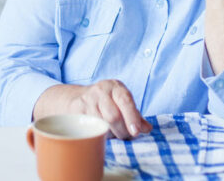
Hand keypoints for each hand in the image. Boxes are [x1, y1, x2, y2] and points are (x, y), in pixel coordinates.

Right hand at [34, 80, 151, 138]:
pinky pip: (90, 126)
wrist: (77, 98)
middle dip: (122, 131)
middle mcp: (101, 90)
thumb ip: (135, 116)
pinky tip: (99, 132)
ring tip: (113, 134)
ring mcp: (87, 99)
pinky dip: (97, 133)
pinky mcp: (77, 109)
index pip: (125, 100)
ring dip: (110, 134)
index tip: (136, 132)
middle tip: (126, 136)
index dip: (132, 117)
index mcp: (115, 87)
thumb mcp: (122, 103)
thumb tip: (147, 129)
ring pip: (101, 123)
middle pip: (113, 116)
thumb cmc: (106, 103)